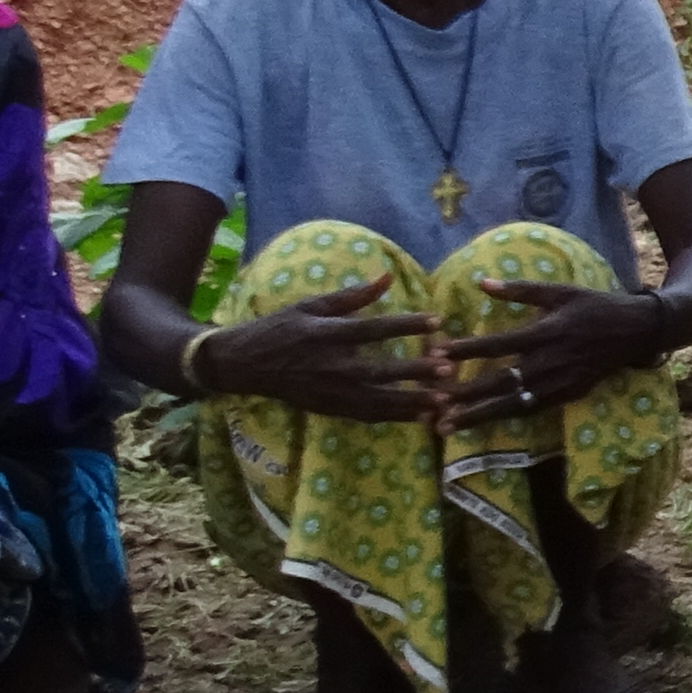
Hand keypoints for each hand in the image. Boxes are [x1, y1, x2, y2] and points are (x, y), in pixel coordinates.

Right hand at [202, 276, 441, 423]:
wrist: (244, 363)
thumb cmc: (281, 328)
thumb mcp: (312, 305)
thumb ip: (353, 295)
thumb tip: (388, 275)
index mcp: (327, 335)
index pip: (373, 330)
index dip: (406, 324)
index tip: (437, 320)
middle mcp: (331, 366)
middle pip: (379, 371)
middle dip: (413, 371)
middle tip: (447, 368)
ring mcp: (330, 392)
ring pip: (377, 401)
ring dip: (411, 401)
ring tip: (443, 400)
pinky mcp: (330, 409)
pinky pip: (367, 416)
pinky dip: (395, 417)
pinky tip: (422, 417)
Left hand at [447, 279, 675, 419]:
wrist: (637, 331)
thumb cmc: (595, 306)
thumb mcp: (560, 290)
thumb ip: (520, 290)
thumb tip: (480, 282)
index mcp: (547, 332)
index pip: (499, 344)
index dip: (466, 349)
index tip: (437, 355)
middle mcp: (551, 362)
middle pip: (500, 382)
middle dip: (464, 394)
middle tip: (431, 404)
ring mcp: (560, 383)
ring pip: (512, 404)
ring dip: (478, 415)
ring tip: (446, 426)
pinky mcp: (568, 395)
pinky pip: (531, 410)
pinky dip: (504, 417)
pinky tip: (482, 424)